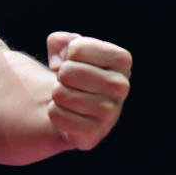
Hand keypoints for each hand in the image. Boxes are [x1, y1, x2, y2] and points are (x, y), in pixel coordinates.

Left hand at [46, 31, 131, 150]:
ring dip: (56, 93)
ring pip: (62, 95)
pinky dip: (54, 111)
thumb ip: (61, 41)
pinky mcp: (93, 134)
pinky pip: (58, 116)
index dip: (68, 51)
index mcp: (121, 60)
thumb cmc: (74, 69)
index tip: (75, 59)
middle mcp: (121, 87)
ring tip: (67, 94)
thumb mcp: (67, 47)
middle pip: (69, 72)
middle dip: (60, 73)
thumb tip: (59, 62)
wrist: (74, 104)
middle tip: (68, 79)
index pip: (78, 48)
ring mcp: (110, 113)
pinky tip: (66, 112)